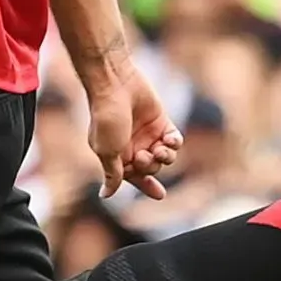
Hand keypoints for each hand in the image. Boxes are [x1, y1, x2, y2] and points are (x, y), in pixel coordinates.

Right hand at [86, 66, 181, 200]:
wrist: (115, 85)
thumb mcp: (107, 151)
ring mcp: (147, 134)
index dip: (147, 186)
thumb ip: (113, 175)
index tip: (160, 195)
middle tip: (143, 155)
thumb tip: (105, 195)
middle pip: (151, 168)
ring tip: (160, 149)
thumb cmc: (107, 119)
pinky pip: (174, 140)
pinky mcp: (160, 122)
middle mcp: (133, 146)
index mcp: (117, 156)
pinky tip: (169, 140)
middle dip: (151, 166)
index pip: (134, 177)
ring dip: (166, 157)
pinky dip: (174, 143)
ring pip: (165, 157)